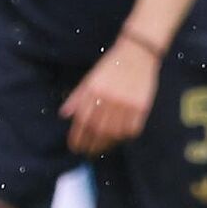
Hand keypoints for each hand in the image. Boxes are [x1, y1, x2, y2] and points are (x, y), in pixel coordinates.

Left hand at [60, 38, 159, 156]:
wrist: (137, 54)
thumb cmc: (111, 65)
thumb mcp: (90, 78)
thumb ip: (77, 97)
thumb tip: (64, 114)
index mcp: (93, 91)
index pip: (82, 122)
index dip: (77, 138)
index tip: (75, 148)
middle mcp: (109, 99)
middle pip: (98, 131)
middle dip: (91, 145)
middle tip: (88, 153)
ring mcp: (126, 103)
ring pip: (115, 132)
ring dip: (107, 144)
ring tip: (103, 148)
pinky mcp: (141, 106)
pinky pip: (132, 129)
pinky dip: (125, 137)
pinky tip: (120, 138)